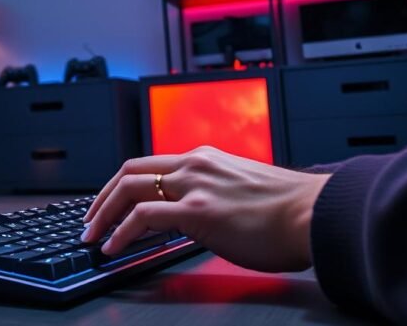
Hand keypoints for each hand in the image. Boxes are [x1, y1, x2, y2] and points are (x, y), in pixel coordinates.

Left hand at [82, 146, 330, 272]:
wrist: (316, 214)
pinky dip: (121, 232)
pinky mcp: (198, 211)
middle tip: (90, 220)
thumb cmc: (290, 211)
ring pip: (129, 188)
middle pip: (129, 171)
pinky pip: (143, 217)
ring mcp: (195, 186)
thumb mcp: (241, 191)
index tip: (110, 204)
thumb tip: (196, 217)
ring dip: (103, 213)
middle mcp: (195, 164)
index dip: (122, 185)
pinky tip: (114, 247)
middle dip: (102, 196)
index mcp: (205, 158)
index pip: (149, 164)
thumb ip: (213, 195)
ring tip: (92, 236)